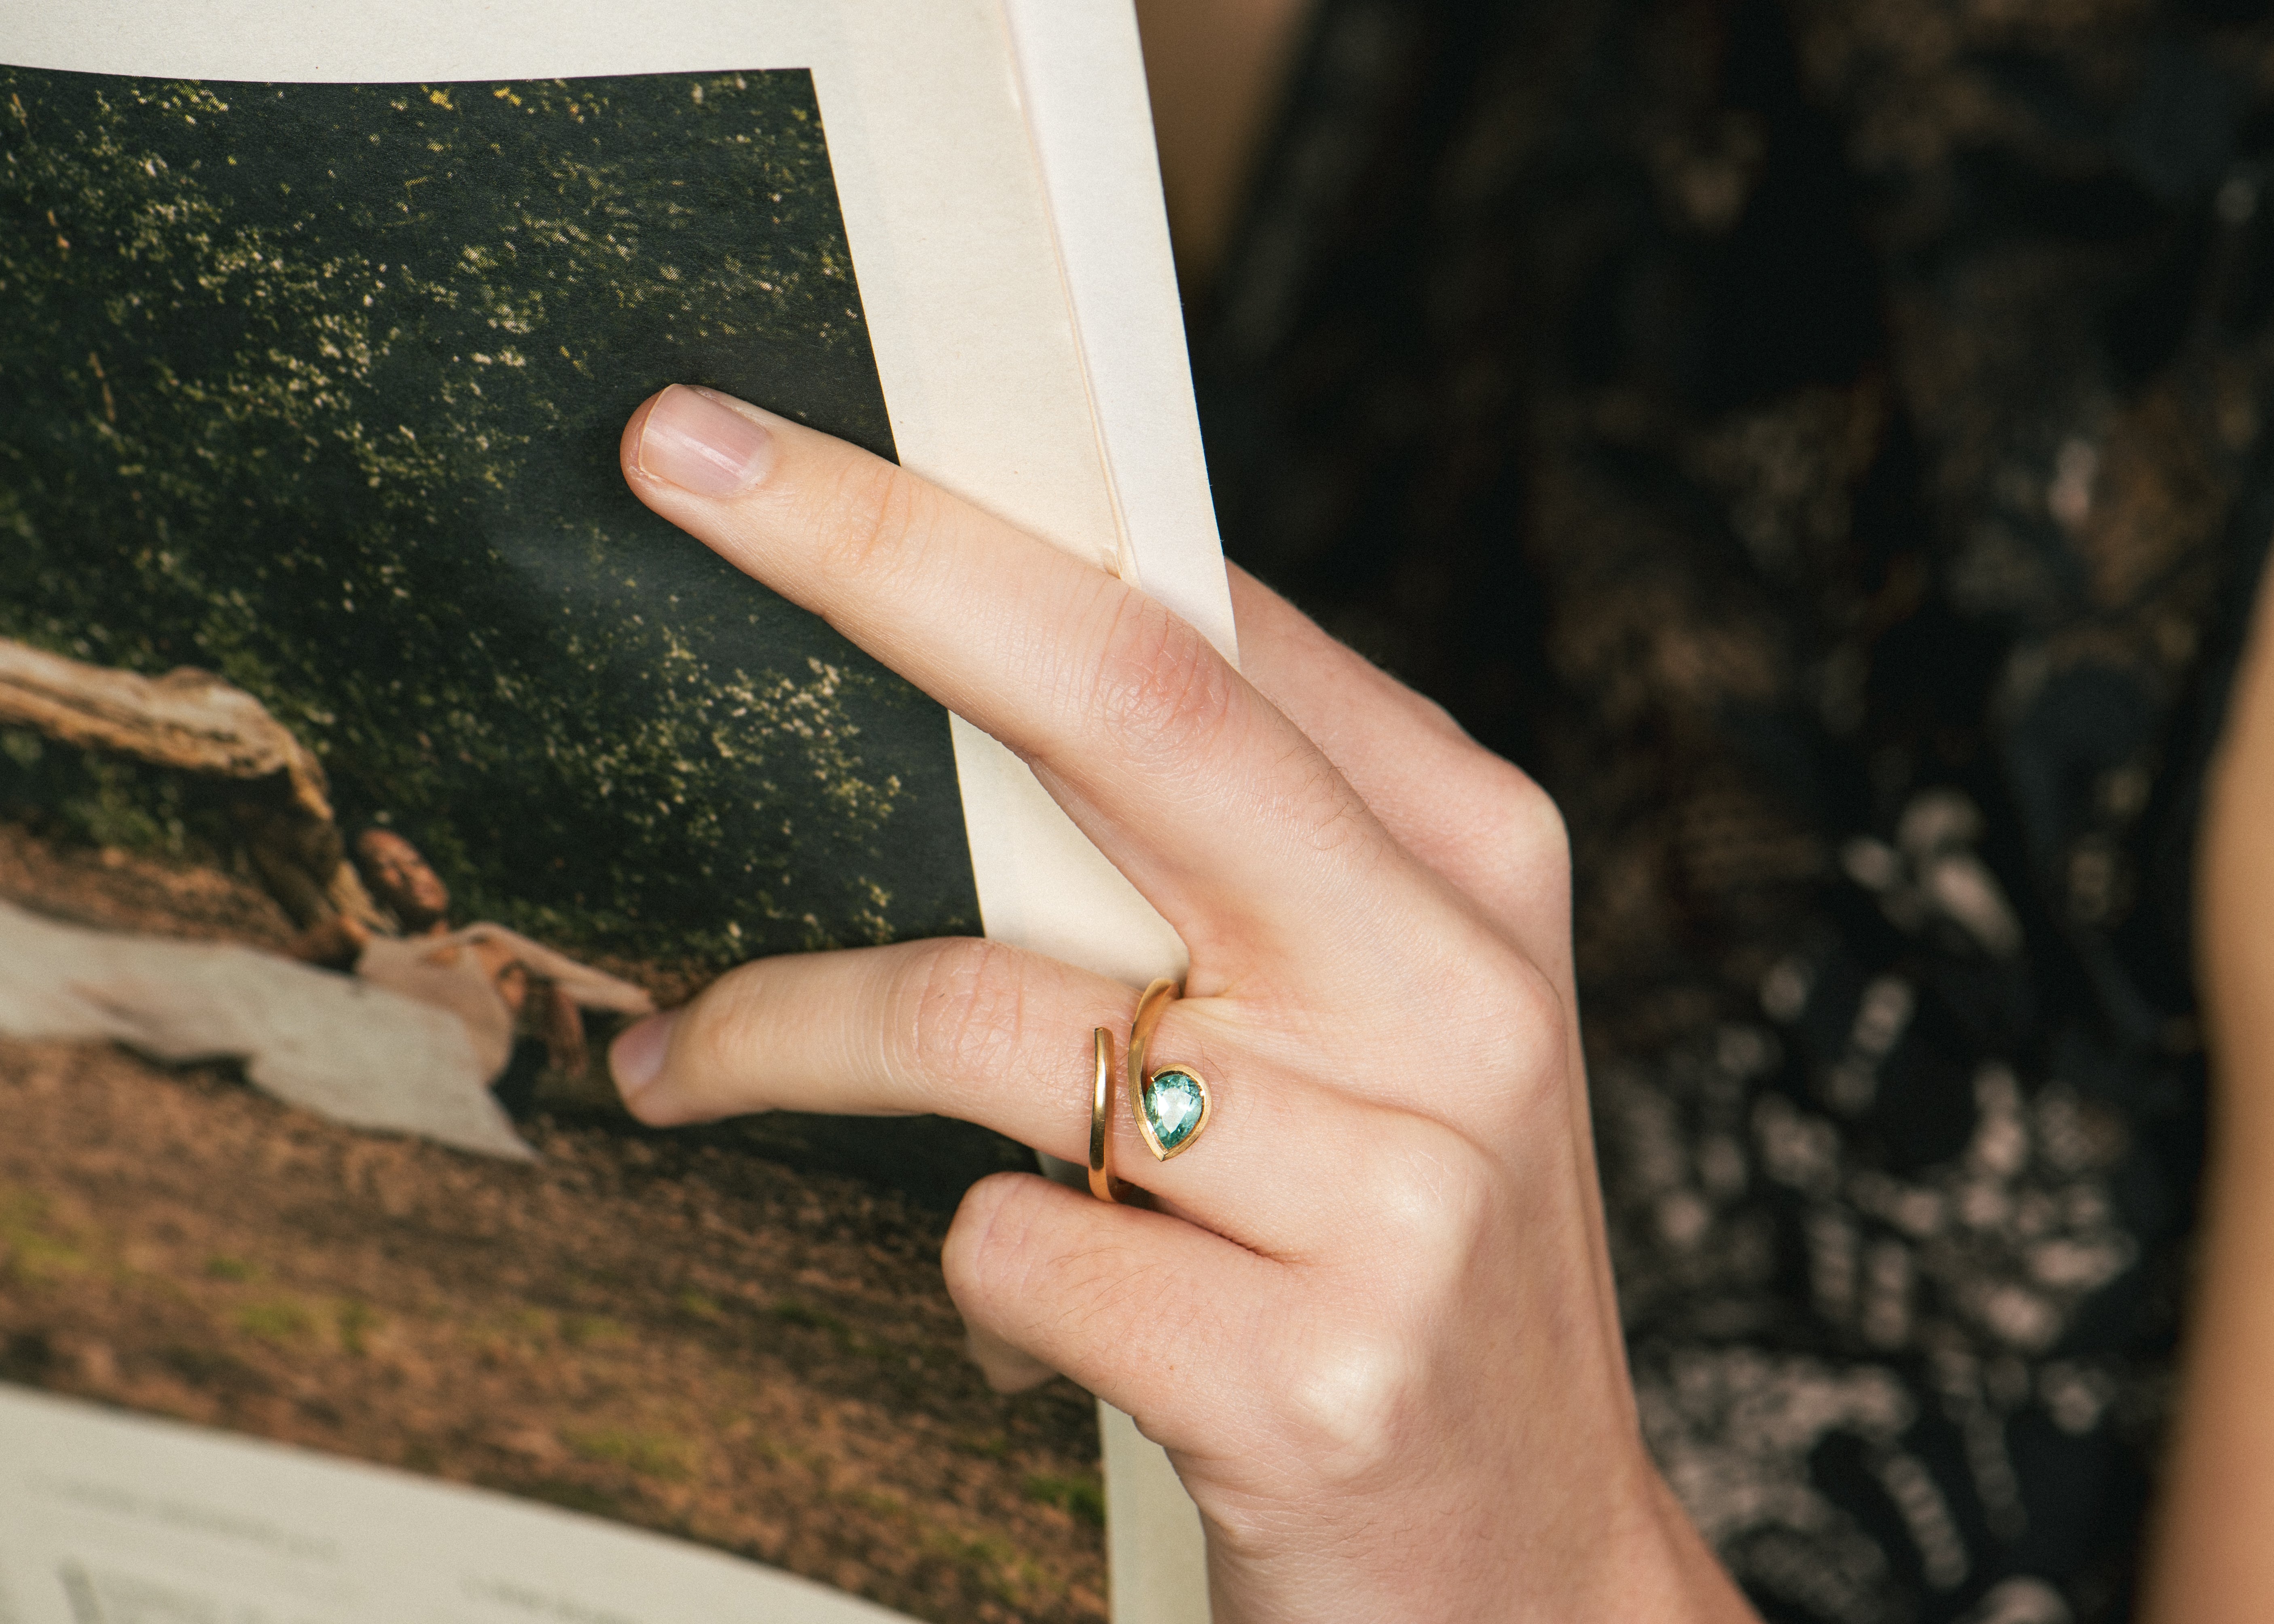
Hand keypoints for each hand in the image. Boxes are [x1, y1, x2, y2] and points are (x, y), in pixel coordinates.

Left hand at [605, 384, 1755, 1621]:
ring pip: (985, 1016)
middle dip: (875, 565)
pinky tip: (1025, 1295)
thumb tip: (987, 639)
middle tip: (675, 467)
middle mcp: (1449, 992)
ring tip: (692, 1061)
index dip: (950, 523)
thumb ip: (1232, 836)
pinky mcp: (1307, 1376)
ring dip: (785, 1028)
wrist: (1526, 1559)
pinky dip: (966, 1262)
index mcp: (1464, 857)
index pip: (1182, 628)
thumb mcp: (1370, 1008)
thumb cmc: (1403, 1240)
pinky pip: (1002, 1243)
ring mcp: (1393, 1192)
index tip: (754, 450)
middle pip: (1115, 708)